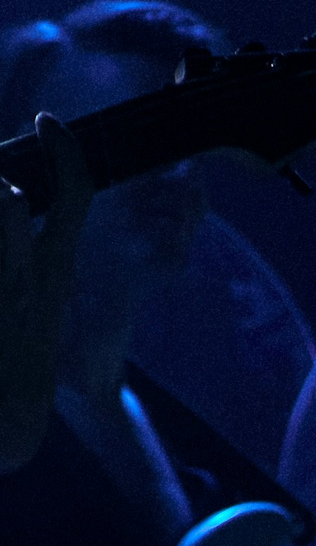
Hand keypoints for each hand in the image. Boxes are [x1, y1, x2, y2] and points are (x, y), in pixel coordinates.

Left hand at [0, 119, 92, 471]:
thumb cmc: (23, 360)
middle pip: (12, 202)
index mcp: (56, 270)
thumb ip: (38, 259)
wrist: (11, 424)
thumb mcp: (44, 299)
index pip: (77, 193)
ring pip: (1, 217)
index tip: (47, 121)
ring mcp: (4, 297)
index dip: (67, 150)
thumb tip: (19, 205)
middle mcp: (29, 278)